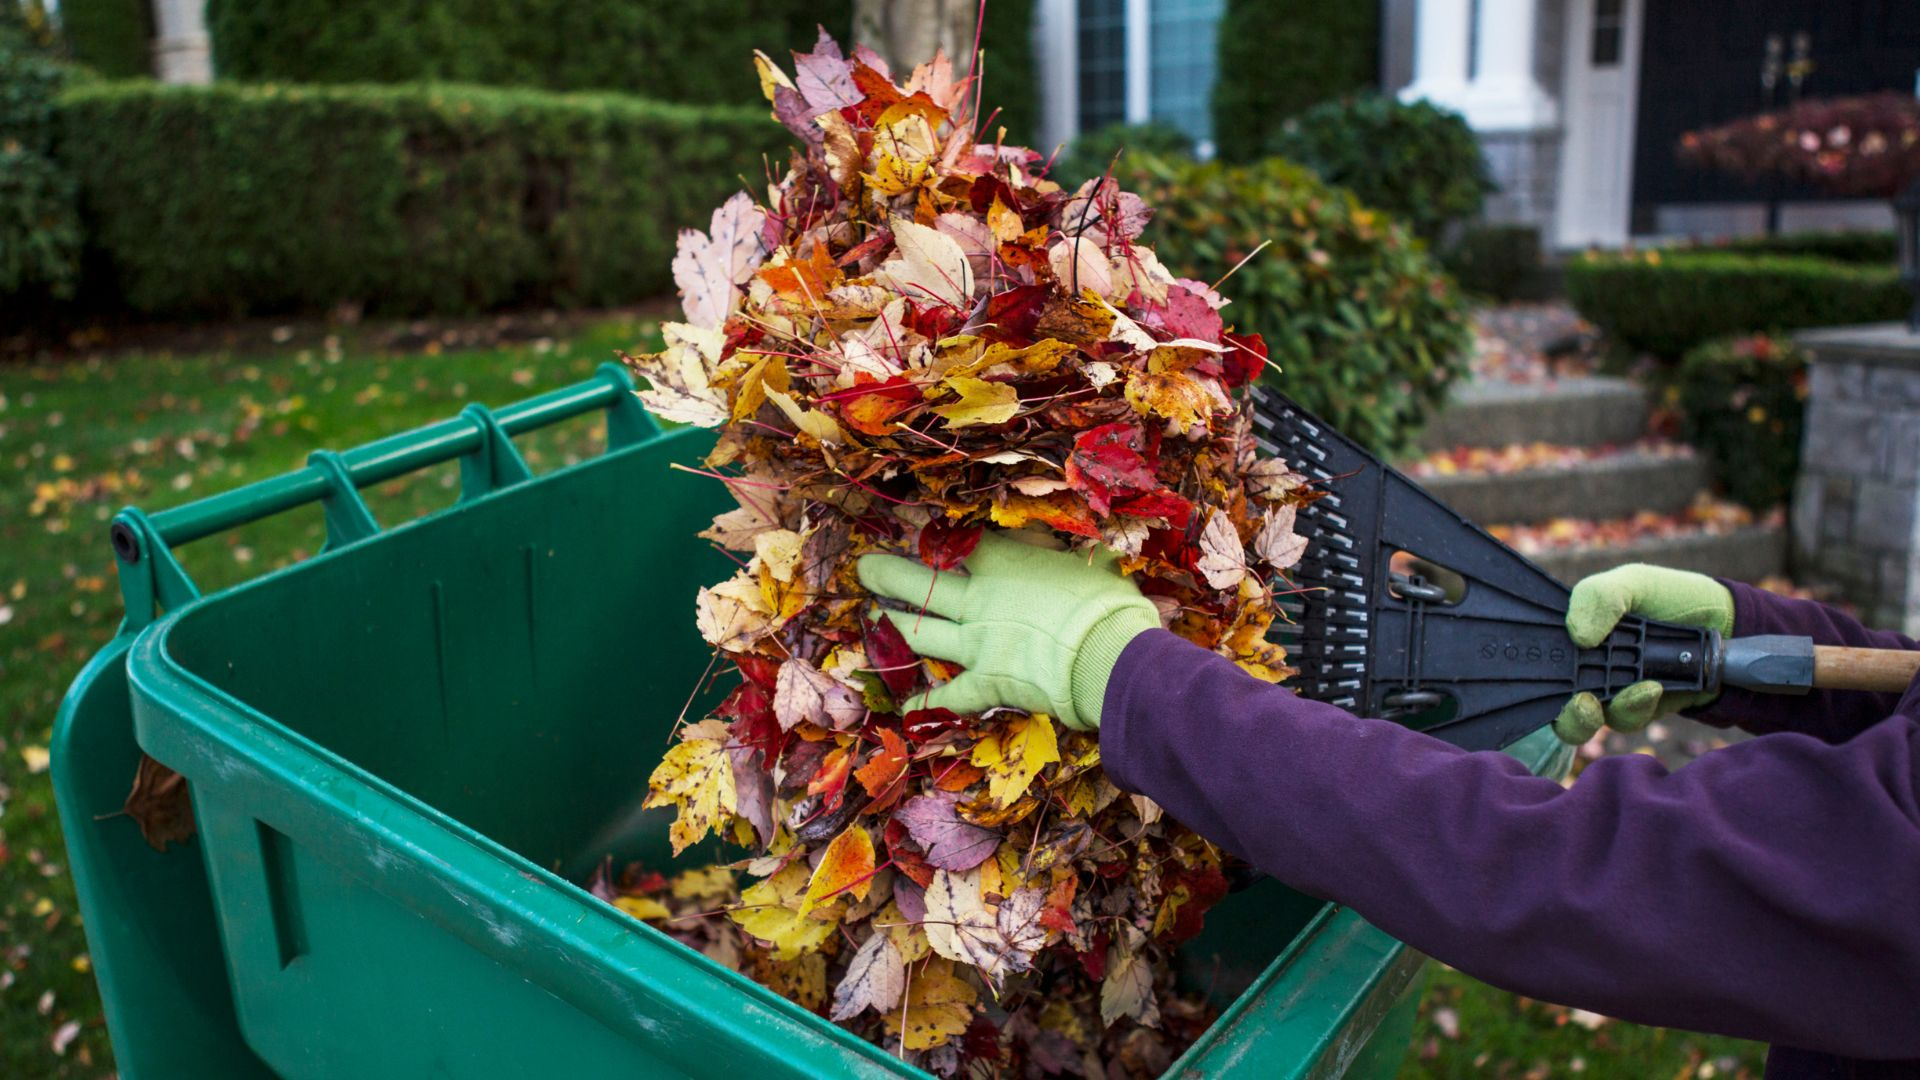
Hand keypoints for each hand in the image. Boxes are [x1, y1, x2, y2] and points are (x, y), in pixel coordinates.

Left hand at [856, 530, 1162, 729]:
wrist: (1110, 655)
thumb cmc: (1107, 602)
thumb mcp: (1088, 559)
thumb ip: (1060, 550)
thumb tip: (1056, 537)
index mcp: (1005, 564)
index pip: (961, 542)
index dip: (936, 533)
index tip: (917, 525)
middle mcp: (980, 601)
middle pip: (923, 584)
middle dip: (889, 575)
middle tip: (865, 568)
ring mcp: (977, 645)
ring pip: (922, 632)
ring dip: (895, 624)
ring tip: (875, 615)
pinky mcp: (987, 684)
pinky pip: (948, 697)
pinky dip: (926, 703)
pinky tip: (904, 707)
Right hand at [1553, 563, 1734, 743]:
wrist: (1726, 625)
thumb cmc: (1672, 598)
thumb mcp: (1633, 583)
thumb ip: (1600, 597)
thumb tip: (1578, 636)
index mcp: (1573, 635)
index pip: (1538, 657)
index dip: (1529, 671)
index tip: (1537, 676)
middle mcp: (1584, 668)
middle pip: (1553, 704)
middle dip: (1565, 715)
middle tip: (1582, 705)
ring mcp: (1609, 692)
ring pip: (1586, 721)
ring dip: (1606, 712)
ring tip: (1641, 690)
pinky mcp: (1637, 710)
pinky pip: (1624, 721)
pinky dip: (1636, 708)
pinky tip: (1655, 688)